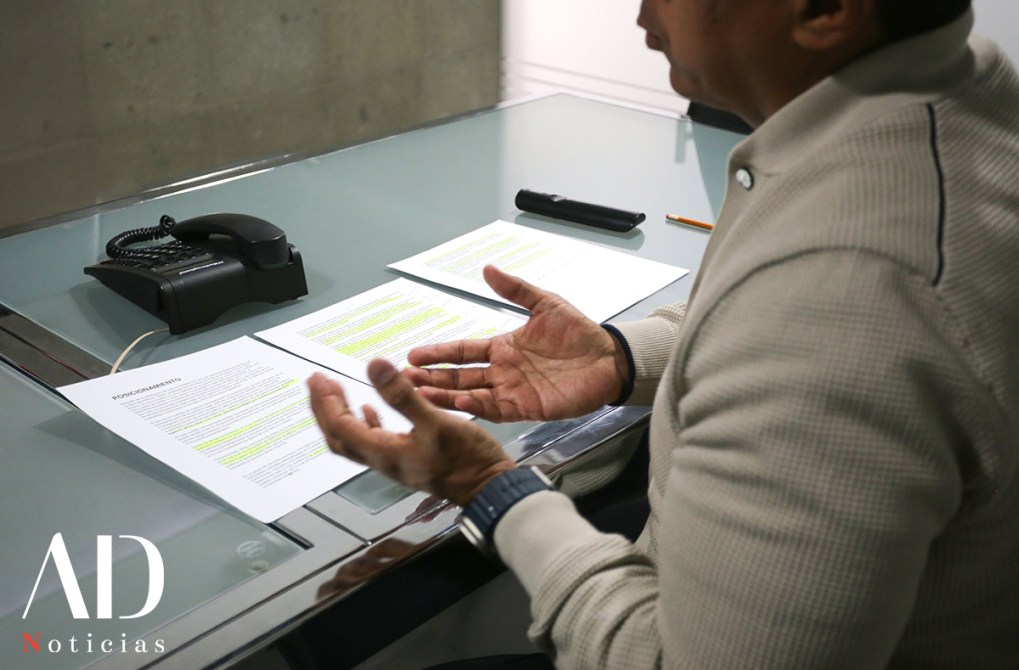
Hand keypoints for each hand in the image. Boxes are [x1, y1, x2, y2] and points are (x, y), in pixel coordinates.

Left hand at [307, 361, 515, 506]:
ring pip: (353, 440)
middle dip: (324, 409)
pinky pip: (373, 442)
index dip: (326, 401)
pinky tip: (370, 410)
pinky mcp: (408, 460)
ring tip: (334, 393)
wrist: (488, 489)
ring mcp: (394, 463)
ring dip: (339, 415)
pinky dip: (364, 423)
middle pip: (338, 436)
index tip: (319, 378)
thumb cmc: (467, 461)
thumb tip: (374, 366)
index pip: (341, 426)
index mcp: (384, 452)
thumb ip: (402, 395)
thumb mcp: (435, 421)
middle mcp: (383, 461)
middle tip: (317, 383)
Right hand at [404, 265, 628, 421]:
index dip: (438, 353)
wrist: (609, 359)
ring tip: (421, 395)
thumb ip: (516, 290)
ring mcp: (512, 391)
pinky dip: (476, 408)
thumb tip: (488, 269)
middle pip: (459, 376)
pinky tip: (458, 404)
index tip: (414, 354)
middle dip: (431, 378)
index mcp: (503, 347)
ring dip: (445, 396)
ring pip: (470, 396)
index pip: (463, 351)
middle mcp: (503, 371)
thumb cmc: (580, 333)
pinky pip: (495, 410)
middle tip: (405, 379)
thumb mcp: (546, 305)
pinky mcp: (527, 408)